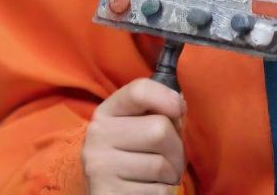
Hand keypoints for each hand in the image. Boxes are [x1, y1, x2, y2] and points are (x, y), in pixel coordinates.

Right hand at [82, 78, 186, 193]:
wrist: (110, 193)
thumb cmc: (133, 154)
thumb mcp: (140, 125)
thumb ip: (160, 110)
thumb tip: (179, 103)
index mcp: (106, 112)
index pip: (139, 91)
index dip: (166, 97)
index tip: (179, 110)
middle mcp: (97, 136)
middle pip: (159, 129)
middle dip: (177, 147)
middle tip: (173, 158)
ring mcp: (99, 167)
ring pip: (160, 164)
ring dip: (171, 173)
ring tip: (161, 176)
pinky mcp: (107, 194)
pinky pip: (157, 191)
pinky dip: (163, 192)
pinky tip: (150, 189)